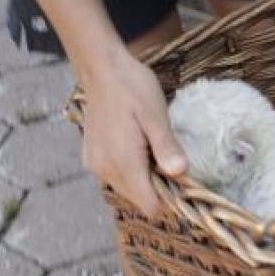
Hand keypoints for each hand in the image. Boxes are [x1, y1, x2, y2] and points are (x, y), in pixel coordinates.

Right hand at [80, 50, 187, 218]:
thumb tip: (181, 173)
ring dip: (143, 177)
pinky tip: (136, 145)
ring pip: (127, 189)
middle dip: (157, 187)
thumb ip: (166, 146)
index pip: (150, 206)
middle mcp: (105, 170)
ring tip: (152, 146)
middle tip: (169, 156)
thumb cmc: (133, 87)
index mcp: (124, 162)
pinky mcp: (91, 158)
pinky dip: (129, 169)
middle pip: (139, 199)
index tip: (183, 179)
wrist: (102, 69)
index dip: (170, 199)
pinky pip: (115, 176)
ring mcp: (95, 165)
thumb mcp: (156, 114)